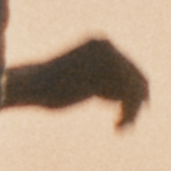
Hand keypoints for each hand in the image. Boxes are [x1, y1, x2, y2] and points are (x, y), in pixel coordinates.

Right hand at [3, 36, 148, 127]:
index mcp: (101, 43)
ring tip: (121, 127)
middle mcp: (107, 46)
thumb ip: (101, 81)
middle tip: (129, 123)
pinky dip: (128, 114)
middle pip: (136, 76)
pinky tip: (117, 126)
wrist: (33, 83)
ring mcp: (106, 58)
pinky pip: (127, 97)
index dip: (136, 88)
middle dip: (135, 101)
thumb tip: (125, 97)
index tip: (137, 108)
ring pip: (134, 88)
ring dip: (131, 111)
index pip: (129, 67)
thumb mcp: (79, 79)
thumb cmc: (50, 86)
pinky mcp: (103, 75)